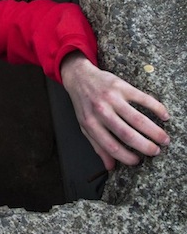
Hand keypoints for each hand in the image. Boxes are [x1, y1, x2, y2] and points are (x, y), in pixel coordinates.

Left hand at [60, 52, 169, 169]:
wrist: (79, 77)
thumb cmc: (84, 105)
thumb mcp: (85, 125)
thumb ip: (97, 145)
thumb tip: (110, 167)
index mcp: (90, 124)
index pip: (111, 146)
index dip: (126, 157)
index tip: (138, 161)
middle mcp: (101, 112)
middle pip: (127, 134)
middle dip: (145, 146)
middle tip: (156, 151)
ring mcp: (112, 98)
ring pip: (137, 119)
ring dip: (154, 131)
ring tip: (164, 139)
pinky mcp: (122, 86)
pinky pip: (143, 99)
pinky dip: (157, 108)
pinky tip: (164, 116)